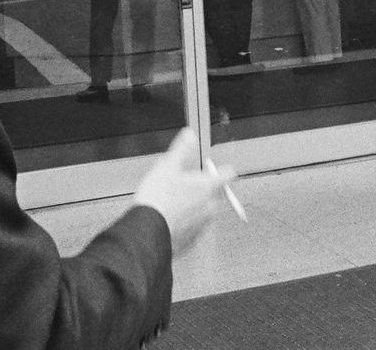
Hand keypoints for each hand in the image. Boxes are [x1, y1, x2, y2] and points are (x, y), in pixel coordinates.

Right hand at [131, 128, 233, 254]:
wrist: (147, 232)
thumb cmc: (158, 199)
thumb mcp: (168, 166)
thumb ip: (182, 149)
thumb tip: (190, 135)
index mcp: (209, 188)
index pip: (228, 174)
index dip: (221, 169)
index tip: (212, 169)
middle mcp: (210, 208)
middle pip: (215, 194)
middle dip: (202, 189)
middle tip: (182, 185)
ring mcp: (202, 226)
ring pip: (203, 211)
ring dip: (193, 206)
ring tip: (171, 202)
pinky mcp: (192, 241)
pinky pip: (193, 228)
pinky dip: (184, 223)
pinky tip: (168, 219)